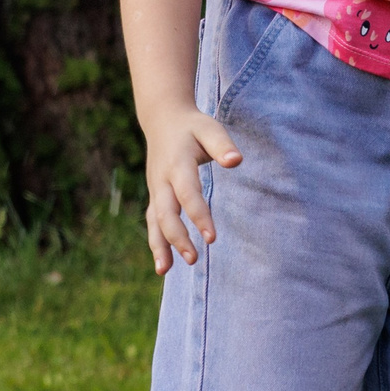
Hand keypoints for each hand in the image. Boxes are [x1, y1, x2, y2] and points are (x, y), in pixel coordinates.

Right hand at [140, 103, 239, 272]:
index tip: (212, 238)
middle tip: (194, 259)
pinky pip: (152, 223)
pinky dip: (155, 244)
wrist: (162, 119)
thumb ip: (222, 145)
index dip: (199, 215)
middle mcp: (162, 180)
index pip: (188, 194)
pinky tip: (163, 266)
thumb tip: (236, 161)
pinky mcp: (155, 197)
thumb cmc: (193, 127)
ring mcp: (155, 189)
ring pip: (154, 221)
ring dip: (160, 245)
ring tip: (166, 270)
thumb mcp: (209, 128)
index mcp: (177, 163)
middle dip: (178, 237)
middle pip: (166, 213)